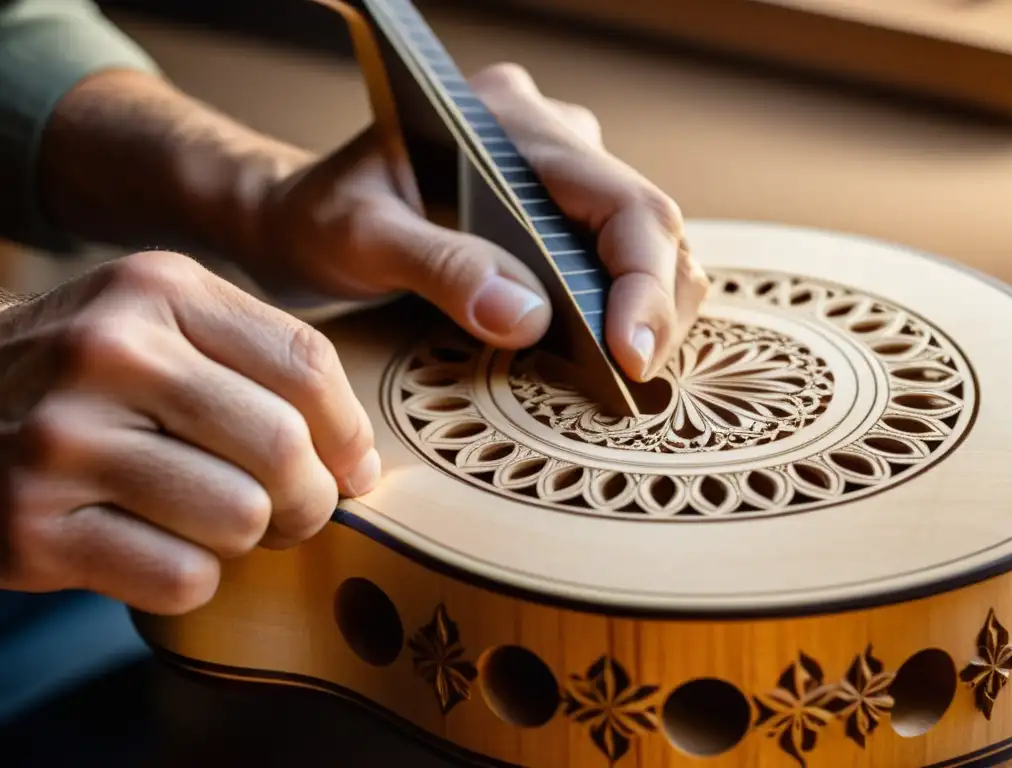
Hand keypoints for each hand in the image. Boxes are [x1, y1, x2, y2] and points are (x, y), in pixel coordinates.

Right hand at [0, 251, 376, 613]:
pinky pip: (183, 577)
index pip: (306, 364)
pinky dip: (190, 576)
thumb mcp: (167, 325)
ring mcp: (62, 440)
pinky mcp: (31, 526)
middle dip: (309, 497)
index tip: (351, 467)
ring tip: (209, 517)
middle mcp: (108, 352)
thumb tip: (360, 463)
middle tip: (290, 508)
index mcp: (158, 289)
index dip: (349, 431)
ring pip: (240, 518)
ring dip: (245, 535)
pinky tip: (156, 545)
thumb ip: (266, 368)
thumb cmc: (94, 376)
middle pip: (283, 447)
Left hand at [256, 64, 707, 382]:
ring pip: (648, 245)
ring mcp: (560, 174)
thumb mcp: (362, 238)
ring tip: (622, 369)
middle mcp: (550, 137)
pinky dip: (626, 309)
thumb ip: (442, 268)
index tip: (629, 355)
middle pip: (651, 224)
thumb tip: (530, 319)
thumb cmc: (322, 218)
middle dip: (655, 307)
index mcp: (510, 123)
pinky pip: (618, 260)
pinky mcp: (556, 212)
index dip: (643, 282)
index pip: (622, 200)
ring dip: (649, 311)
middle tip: (632, 377)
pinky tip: (606, 349)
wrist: (303, 217)